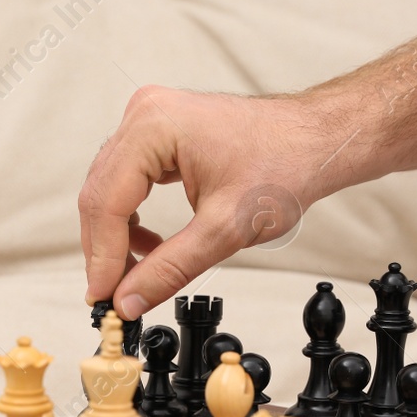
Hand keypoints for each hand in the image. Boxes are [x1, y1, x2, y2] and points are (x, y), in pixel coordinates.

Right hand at [78, 85, 362, 319]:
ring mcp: (149, 121)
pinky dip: (130, 219)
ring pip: (108, 190)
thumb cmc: (285, 165)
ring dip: (116, 238)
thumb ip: (170, 268)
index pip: (107, 202)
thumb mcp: (225, 229)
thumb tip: (128, 300)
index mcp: (154, 126)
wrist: (316, 142)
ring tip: (134, 276)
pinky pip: (126, 181)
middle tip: (113, 297)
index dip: (102, 258)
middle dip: (105, 250)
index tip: (102, 298)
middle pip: (100, 195)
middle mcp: (144, 115)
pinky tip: (150, 247)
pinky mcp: (159, 133)